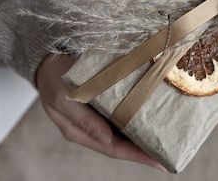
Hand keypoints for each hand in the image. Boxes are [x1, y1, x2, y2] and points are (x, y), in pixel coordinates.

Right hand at [36, 54, 166, 171]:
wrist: (46, 57)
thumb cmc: (53, 78)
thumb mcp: (63, 98)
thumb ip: (84, 120)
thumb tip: (106, 140)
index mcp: (80, 131)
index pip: (114, 149)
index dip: (138, 156)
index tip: (160, 161)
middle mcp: (92, 127)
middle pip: (123, 143)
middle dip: (146, 149)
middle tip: (171, 151)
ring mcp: (98, 115)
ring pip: (125, 129)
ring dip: (145, 133)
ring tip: (168, 135)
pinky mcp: (104, 101)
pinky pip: (124, 111)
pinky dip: (139, 113)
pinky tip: (154, 111)